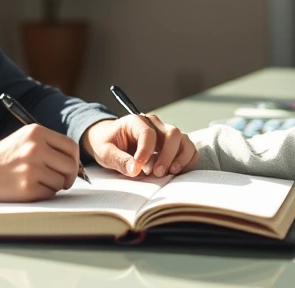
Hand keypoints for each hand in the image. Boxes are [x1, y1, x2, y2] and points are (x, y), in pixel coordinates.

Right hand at [0, 124, 80, 202]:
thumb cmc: (3, 157)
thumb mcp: (25, 139)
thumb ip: (49, 145)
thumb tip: (75, 162)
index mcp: (36, 132)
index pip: (70, 146)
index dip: (74, 159)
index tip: (69, 166)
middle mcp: (35, 148)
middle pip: (70, 165)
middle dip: (69, 176)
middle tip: (62, 181)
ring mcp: (32, 168)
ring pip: (61, 182)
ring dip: (53, 186)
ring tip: (36, 181)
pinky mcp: (27, 187)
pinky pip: (49, 194)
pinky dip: (43, 194)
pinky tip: (29, 188)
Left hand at [82, 115, 198, 177]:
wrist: (109, 140)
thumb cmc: (106, 143)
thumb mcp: (105, 151)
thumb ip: (118, 159)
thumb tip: (134, 170)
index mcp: (136, 121)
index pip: (148, 133)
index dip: (146, 152)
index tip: (138, 168)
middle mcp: (154, 124)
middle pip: (172, 134)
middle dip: (167, 155)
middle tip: (157, 173)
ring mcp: (165, 133)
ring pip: (184, 140)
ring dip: (181, 158)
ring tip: (170, 173)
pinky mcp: (173, 145)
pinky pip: (189, 149)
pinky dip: (188, 161)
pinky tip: (176, 172)